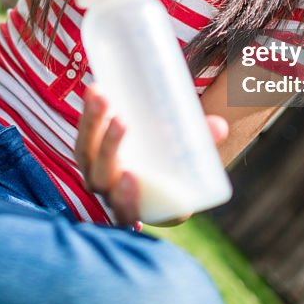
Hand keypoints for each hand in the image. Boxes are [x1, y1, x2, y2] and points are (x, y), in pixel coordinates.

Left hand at [74, 84, 229, 224]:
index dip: (124, 199)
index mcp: (140, 209)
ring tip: (103, 96)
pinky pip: (84, 134)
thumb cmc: (183, 166)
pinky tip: (95, 90)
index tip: (130, 176)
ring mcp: (97, 172)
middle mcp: (112, 194)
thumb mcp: (197, 160)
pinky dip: (88, 114)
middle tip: (123, 121)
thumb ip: (204, 144)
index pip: (125, 213)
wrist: (165, 157)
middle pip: (101, 178)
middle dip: (109, 149)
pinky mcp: (91, 150)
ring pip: (86, 154)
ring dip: (93, 125)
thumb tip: (219, 126)